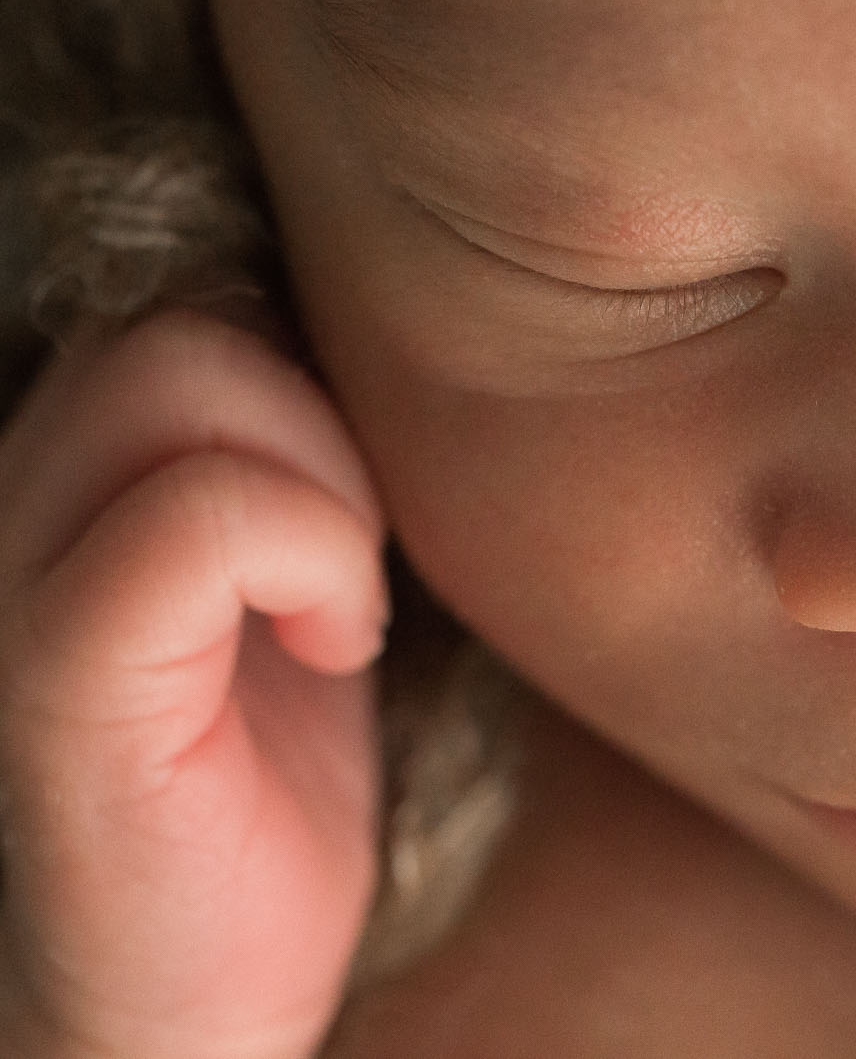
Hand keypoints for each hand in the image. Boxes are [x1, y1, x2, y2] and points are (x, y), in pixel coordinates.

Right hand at [0, 310, 387, 1058]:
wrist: (185, 1008)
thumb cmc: (259, 803)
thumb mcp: (295, 596)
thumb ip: (286, 466)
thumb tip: (379, 340)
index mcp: (67, 484)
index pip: (186, 306)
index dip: (306, 389)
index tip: (345, 529)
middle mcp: (11, 508)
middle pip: (186, 323)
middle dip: (318, 428)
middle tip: (350, 570)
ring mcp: (14, 582)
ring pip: (186, 375)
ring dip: (322, 488)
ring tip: (334, 613)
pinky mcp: (55, 679)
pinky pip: (193, 520)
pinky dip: (312, 558)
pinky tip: (332, 650)